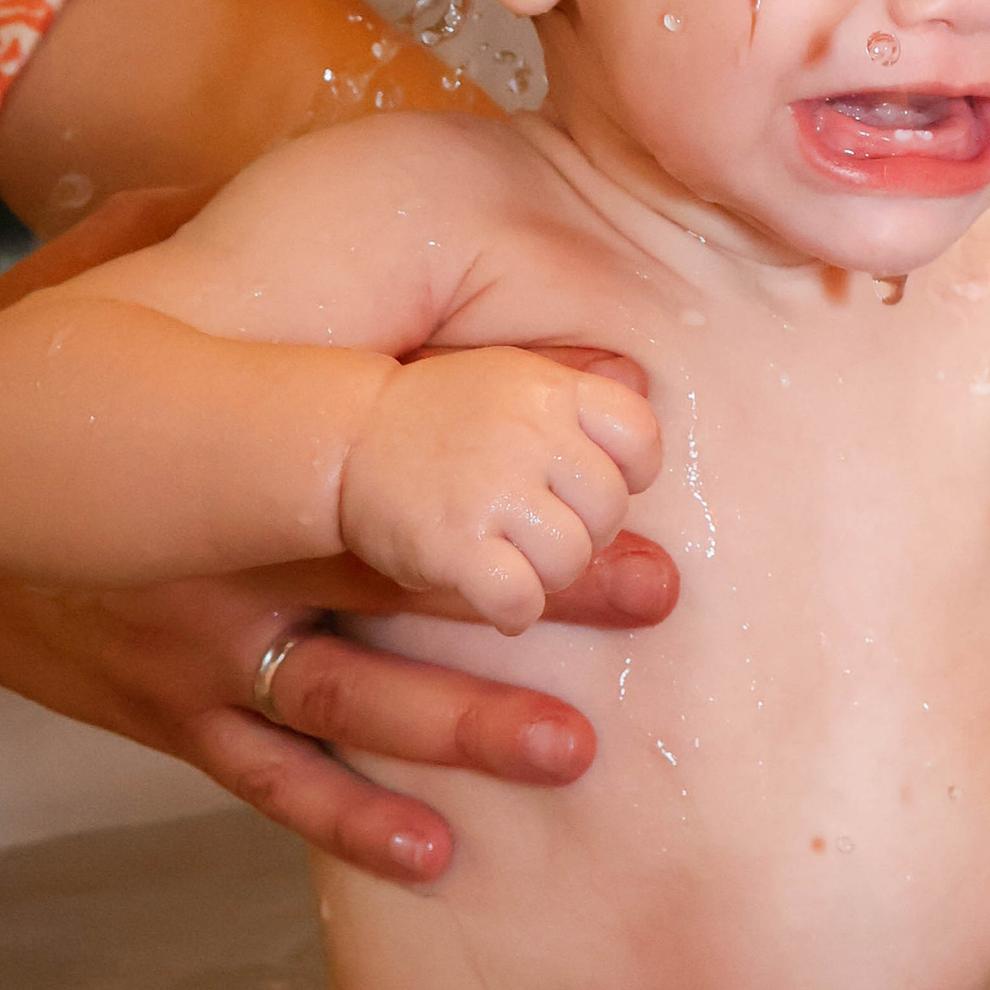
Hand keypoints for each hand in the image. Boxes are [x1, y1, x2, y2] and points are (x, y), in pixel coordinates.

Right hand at [0, 198, 679, 878]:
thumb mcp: (116, 267)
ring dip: (462, 725)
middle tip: (653, 586)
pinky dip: (345, 820)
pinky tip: (436, 851)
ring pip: (346, 696)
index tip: (614, 443)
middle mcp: (212, 551)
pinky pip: (263, 776)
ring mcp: (184, 646)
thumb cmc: (17, 357)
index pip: (386, 443)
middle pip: (399, 571)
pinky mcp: (158, 712)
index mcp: (221, 434)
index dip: (501, 448)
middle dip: (531, 585)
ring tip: (573, 746)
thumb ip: (231, 235)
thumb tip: (353, 169)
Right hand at [335, 340, 664, 630]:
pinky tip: (497, 598)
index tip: (587, 486)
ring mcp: (492, 491)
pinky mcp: (457, 547)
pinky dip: (515, 610)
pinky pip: (522, 600)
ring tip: (513, 561)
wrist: (345, 442)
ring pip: (571, 561)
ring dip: (548, 575)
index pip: (640, 435)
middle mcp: (528, 435)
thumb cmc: (438, 417)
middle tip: (540, 532)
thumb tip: (645, 386)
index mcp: (548, 390)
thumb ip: (573, 394)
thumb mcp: (510, 379)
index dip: (630, 472)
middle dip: (584, 532)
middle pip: (609, 510)